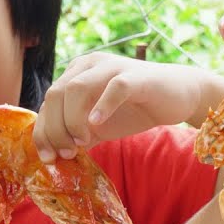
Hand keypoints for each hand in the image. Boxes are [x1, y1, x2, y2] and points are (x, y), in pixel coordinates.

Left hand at [33, 51, 223, 160]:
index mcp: (76, 74)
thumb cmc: (135, 109)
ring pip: (76, 88)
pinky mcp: (136, 76)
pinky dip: (102, 107)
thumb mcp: (98, 124)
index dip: (43, 131)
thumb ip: (76, 133)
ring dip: (72, 120)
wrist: (179, 96)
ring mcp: (112, 67)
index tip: (49, 158)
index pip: (48, 102)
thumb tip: (52, 155)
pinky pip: (114, 88)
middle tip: (66, 153)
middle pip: (55, 94)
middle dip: (55, 128)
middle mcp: (89, 65)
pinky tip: (96, 125)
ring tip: (82, 142)